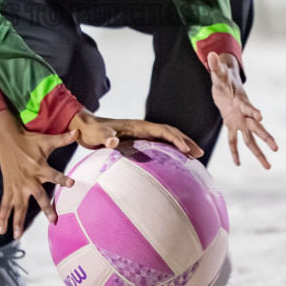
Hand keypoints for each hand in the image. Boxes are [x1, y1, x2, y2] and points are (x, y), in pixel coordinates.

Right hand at [0, 109, 76, 237]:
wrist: (7, 140)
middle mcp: (28, 179)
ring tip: (18, 236)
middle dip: (46, 208)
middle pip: (39, 196)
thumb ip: (63, 139)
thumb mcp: (46, 140)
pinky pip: (4, 205)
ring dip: (18, 221)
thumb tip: (78, 131)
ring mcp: (17, 186)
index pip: (54, 174)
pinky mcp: (9, 188)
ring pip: (18, 206)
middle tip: (53, 220)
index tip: (72, 184)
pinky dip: (2, 217)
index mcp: (39, 167)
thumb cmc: (29, 141)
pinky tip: (1, 231)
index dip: (63, 179)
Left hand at [69, 110, 203, 158]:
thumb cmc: (91, 131)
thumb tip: (114, 140)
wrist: (85, 127)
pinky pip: (160, 143)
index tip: (186, 150)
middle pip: (170, 132)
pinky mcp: (138, 140)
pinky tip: (176, 159)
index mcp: (138, 126)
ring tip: (195, 156)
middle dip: (186, 141)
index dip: (176, 139)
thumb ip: (106, 137)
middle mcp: (142, 128)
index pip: (163, 131)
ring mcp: (141, 133)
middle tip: (200, 154)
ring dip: (182, 144)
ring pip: (167, 137)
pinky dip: (171, 149)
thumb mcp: (97, 135)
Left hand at [208, 52, 277, 168]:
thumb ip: (215, 66)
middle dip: (265, 137)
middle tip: (276, 147)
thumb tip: (211, 55)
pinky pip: (233, 140)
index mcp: (241, 100)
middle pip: (255, 127)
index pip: (248, 106)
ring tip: (268, 167)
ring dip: (258, 152)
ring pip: (250, 139)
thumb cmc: (223, 76)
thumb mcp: (218, 72)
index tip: (261, 117)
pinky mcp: (231, 124)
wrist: (225, 82)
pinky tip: (237, 164)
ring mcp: (239, 120)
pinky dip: (234, 152)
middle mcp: (243, 113)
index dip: (253, 111)